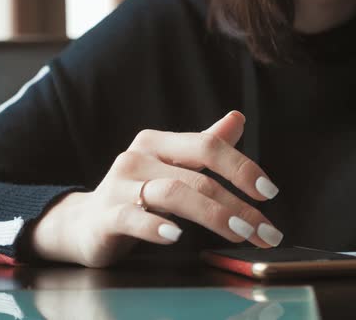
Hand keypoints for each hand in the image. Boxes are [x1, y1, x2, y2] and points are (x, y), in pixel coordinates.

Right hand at [31, 111, 282, 266]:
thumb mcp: (172, 166)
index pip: (207, 146)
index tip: (269, 192)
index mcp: (158, 142)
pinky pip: (133, 218)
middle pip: (197, 177)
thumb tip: (238, 118)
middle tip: (266, 231)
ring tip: (241, 235)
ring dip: (213, 216)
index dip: (241, 167)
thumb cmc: (136, 193)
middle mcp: (138, 157)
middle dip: (238, 206)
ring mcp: (119, 185)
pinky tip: (177, 237)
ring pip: (173, 195)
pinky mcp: (105, 215)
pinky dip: (156, 227)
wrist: (86, 222)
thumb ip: (204, 145)